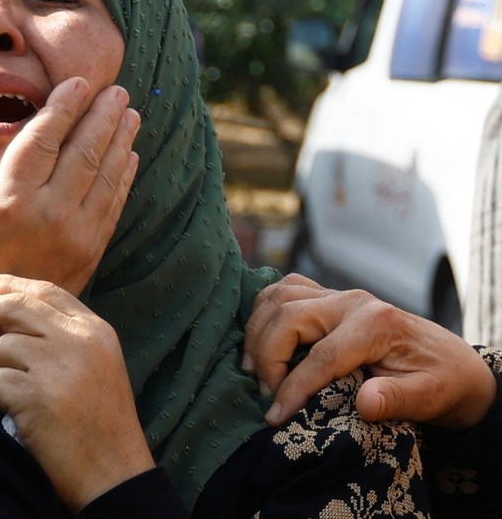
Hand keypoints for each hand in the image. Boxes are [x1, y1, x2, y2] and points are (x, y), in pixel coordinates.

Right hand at [0, 77, 139, 357]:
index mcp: (9, 202)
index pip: (42, 140)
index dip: (62, 107)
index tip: (77, 82)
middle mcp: (49, 212)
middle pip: (83, 150)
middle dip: (102, 115)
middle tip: (116, 90)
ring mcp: (75, 233)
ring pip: (105, 174)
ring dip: (120, 140)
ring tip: (131, 114)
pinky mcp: (90, 251)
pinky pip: (113, 205)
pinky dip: (124, 177)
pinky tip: (129, 158)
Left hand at [0, 274, 154, 513]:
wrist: (114, 473)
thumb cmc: (101, 423)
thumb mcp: (97, 364)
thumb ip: (63, 335)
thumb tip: (5, 311)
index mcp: (96, 330)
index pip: (45, 292)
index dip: (9, 284)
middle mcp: (78, 340)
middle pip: (15, 308)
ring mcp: (57, 365)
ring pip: (3, 347)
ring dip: (5, 372)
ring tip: (31, 400)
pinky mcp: (35, 394)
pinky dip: (2, 400)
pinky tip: (26, 417)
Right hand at [243, 273, 496, 427]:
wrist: (452, 362)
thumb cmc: (441, 382)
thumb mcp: (430, 397)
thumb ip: (398, 399)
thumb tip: (365, 403)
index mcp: (376, 324)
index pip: (322, 355)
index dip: (293, 387)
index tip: (276, 416)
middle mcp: (352, 301)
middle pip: (289, 316)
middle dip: (268, 355)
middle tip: (265, 392)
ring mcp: (336, 294)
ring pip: (279, 296)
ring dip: (258, 331)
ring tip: (253, 368)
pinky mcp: (326, 296)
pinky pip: (283, 290)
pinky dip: (263, 310)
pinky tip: (260, 338)